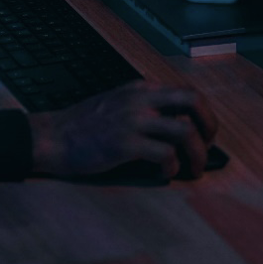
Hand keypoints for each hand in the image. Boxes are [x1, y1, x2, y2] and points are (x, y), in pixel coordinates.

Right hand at [29, 81, 218, 179]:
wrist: (53, 137)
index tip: (204, 132)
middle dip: (209, 126)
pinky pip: (165, 155)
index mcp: (141, 89)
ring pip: (185, 131)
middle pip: (193, 101)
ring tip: (192, 170)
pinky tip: (163, 174)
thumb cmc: (83, 125)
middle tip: (208, 146)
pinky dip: (172, 168)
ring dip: (197, 154)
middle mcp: (141, 100)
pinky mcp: (126, 144)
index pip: (186, 91)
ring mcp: (134, 120)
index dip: (204, 112)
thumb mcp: (116, 103)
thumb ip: (143, 106)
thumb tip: (174, 124)